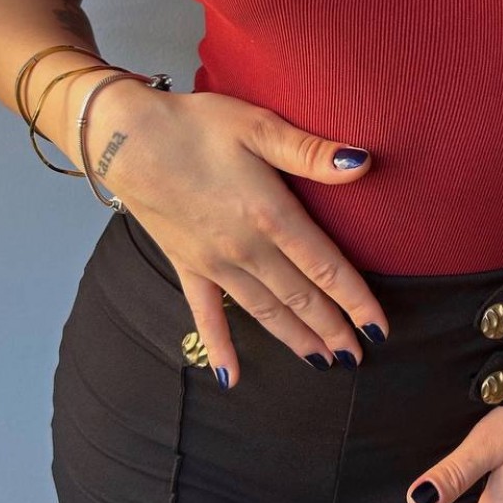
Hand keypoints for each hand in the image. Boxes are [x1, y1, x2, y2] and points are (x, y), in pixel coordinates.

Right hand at [83, 82, 389, 387]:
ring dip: (294, 338)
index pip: (325, 267)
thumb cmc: (195, 125)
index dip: (355, 299)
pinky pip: (205, 315)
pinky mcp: (185, 265)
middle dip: (332, 328)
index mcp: (270, 215)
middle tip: (358, 357)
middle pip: (300, 298)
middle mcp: (245, 249)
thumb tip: (363, 163)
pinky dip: (219, 346)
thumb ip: (311, 151)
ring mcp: (213, 263)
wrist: (122, 136)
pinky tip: (229, 377)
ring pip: (264, 312)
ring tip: (322, 363)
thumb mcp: (259, 126)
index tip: (379, 326)